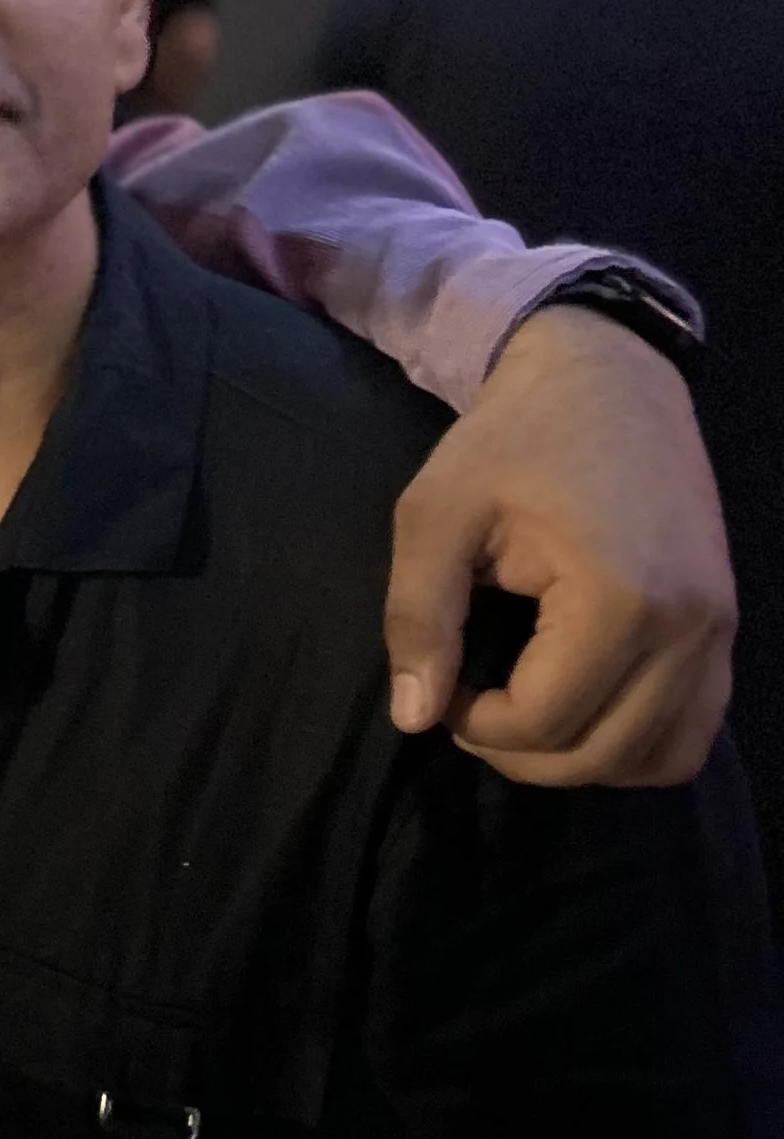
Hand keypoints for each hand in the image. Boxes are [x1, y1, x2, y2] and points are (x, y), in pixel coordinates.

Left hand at [385, 308, 734, 785]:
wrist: (608, 377)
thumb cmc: (513, 439)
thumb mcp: (436, 513)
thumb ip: (419, 617)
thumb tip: (413, 718)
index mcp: (618, 601)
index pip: (542, 723)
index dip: (473, 724)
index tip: (442, 683)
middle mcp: (687, 629)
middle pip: (602, 757)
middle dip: (520, 755)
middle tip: (471, 709)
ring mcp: (718, 631)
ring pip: (660, 759)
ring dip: (583, 760)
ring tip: (526, 714)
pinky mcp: (726, 625)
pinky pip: (695, 728)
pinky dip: (637, 742)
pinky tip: (581, 707)